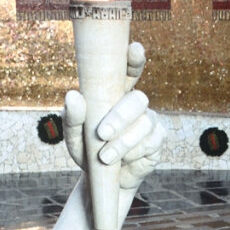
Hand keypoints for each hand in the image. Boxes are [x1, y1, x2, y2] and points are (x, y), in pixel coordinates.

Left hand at [62, 42, 162, 186]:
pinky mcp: (158, 140)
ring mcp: (150, 121)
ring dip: (122, 143)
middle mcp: (135, 103)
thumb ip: (72, 118)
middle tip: (102, 133)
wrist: (102, 181)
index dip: (134, 59)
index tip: (134, 49)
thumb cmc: (87, 150)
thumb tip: (73, 96)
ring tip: (104, 157)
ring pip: (143, 125)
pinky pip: (150, 143)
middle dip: (120, 116)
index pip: (128, 70)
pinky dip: (132, 154)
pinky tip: (121, 162)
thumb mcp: (73, 136)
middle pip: (138, 100)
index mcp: (115, 93)